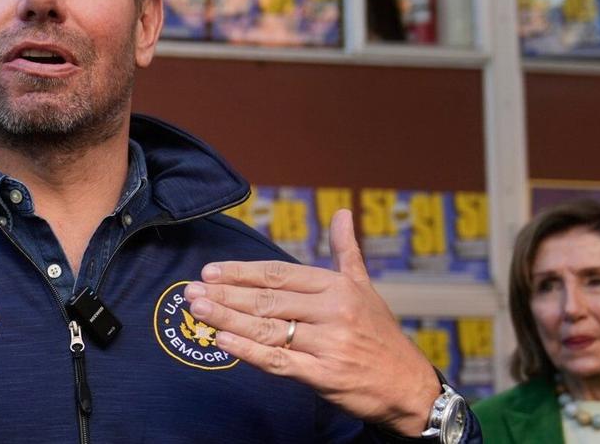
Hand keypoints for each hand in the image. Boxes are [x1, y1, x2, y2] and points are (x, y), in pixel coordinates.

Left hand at [183, 209, 437, 435]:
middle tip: (190, 290)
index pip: (279, 275)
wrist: (408, 387)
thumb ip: (346, 251)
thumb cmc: (380, 335)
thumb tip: (343, 212)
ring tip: (197, 310)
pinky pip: (278, 361)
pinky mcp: (324, 375)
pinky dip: (247, 351)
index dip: (242, 272)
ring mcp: (328, 343)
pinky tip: (222, 341)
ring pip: (268, 329)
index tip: (211, 271)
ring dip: (227, 318)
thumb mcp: (366, 288)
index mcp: (338, 286)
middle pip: (267, 300)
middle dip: (225, 294)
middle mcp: (333, 311)